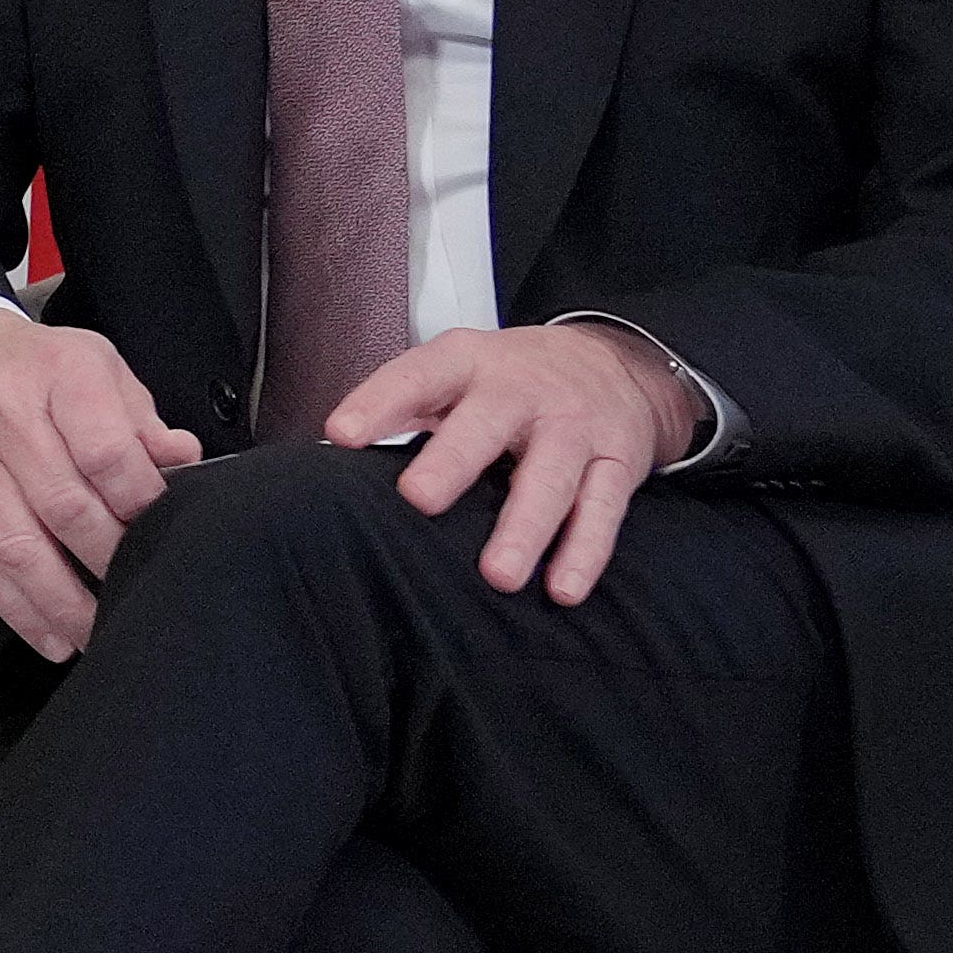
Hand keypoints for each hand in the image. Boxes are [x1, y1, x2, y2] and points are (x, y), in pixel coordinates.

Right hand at [0, 307, 194, 666]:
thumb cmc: (37, 368)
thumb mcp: (100, 368)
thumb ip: (142, 421)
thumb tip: (182, 462)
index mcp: (58, 374)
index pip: (106, 452)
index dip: (141, 501)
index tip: (165, 527)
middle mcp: (6, 415)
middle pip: (64, 505)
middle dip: (110, 558)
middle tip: (141, 585)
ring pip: (18, 546)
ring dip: (64, 601)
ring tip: (99, 632)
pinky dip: (17, 607)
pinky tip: (51, 636)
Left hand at [319, 318, 708, 605]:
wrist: (615, 363)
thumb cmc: (512, 380)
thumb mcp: (456, 371)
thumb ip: (403, 407)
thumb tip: (335, 452)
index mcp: (469, 362)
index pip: (418, 376)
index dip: (379, 402)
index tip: (341, 434)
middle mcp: (523, 390)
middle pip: (486, 424)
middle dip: (453, 461)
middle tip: (419, 499)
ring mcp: (574, 426)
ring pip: (550, 477)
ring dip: (524, 528)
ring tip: (498, 576)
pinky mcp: (617, 462)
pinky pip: (603, 510)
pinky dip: (584, 552)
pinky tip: (562, 589)